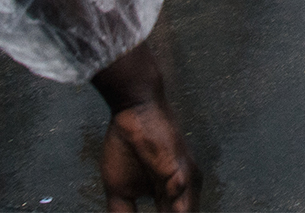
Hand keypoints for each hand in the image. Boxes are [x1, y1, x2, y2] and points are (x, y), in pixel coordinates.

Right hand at [92, 45, 194, 211]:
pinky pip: (180, 200)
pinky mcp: (179, 169)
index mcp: (174, 192)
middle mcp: (186, 187)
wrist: (134, 103)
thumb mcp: (118, 187)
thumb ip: (122, 212)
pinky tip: (172, 211)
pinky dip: (175, 209)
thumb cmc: (127, 139)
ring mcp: (186, 179)